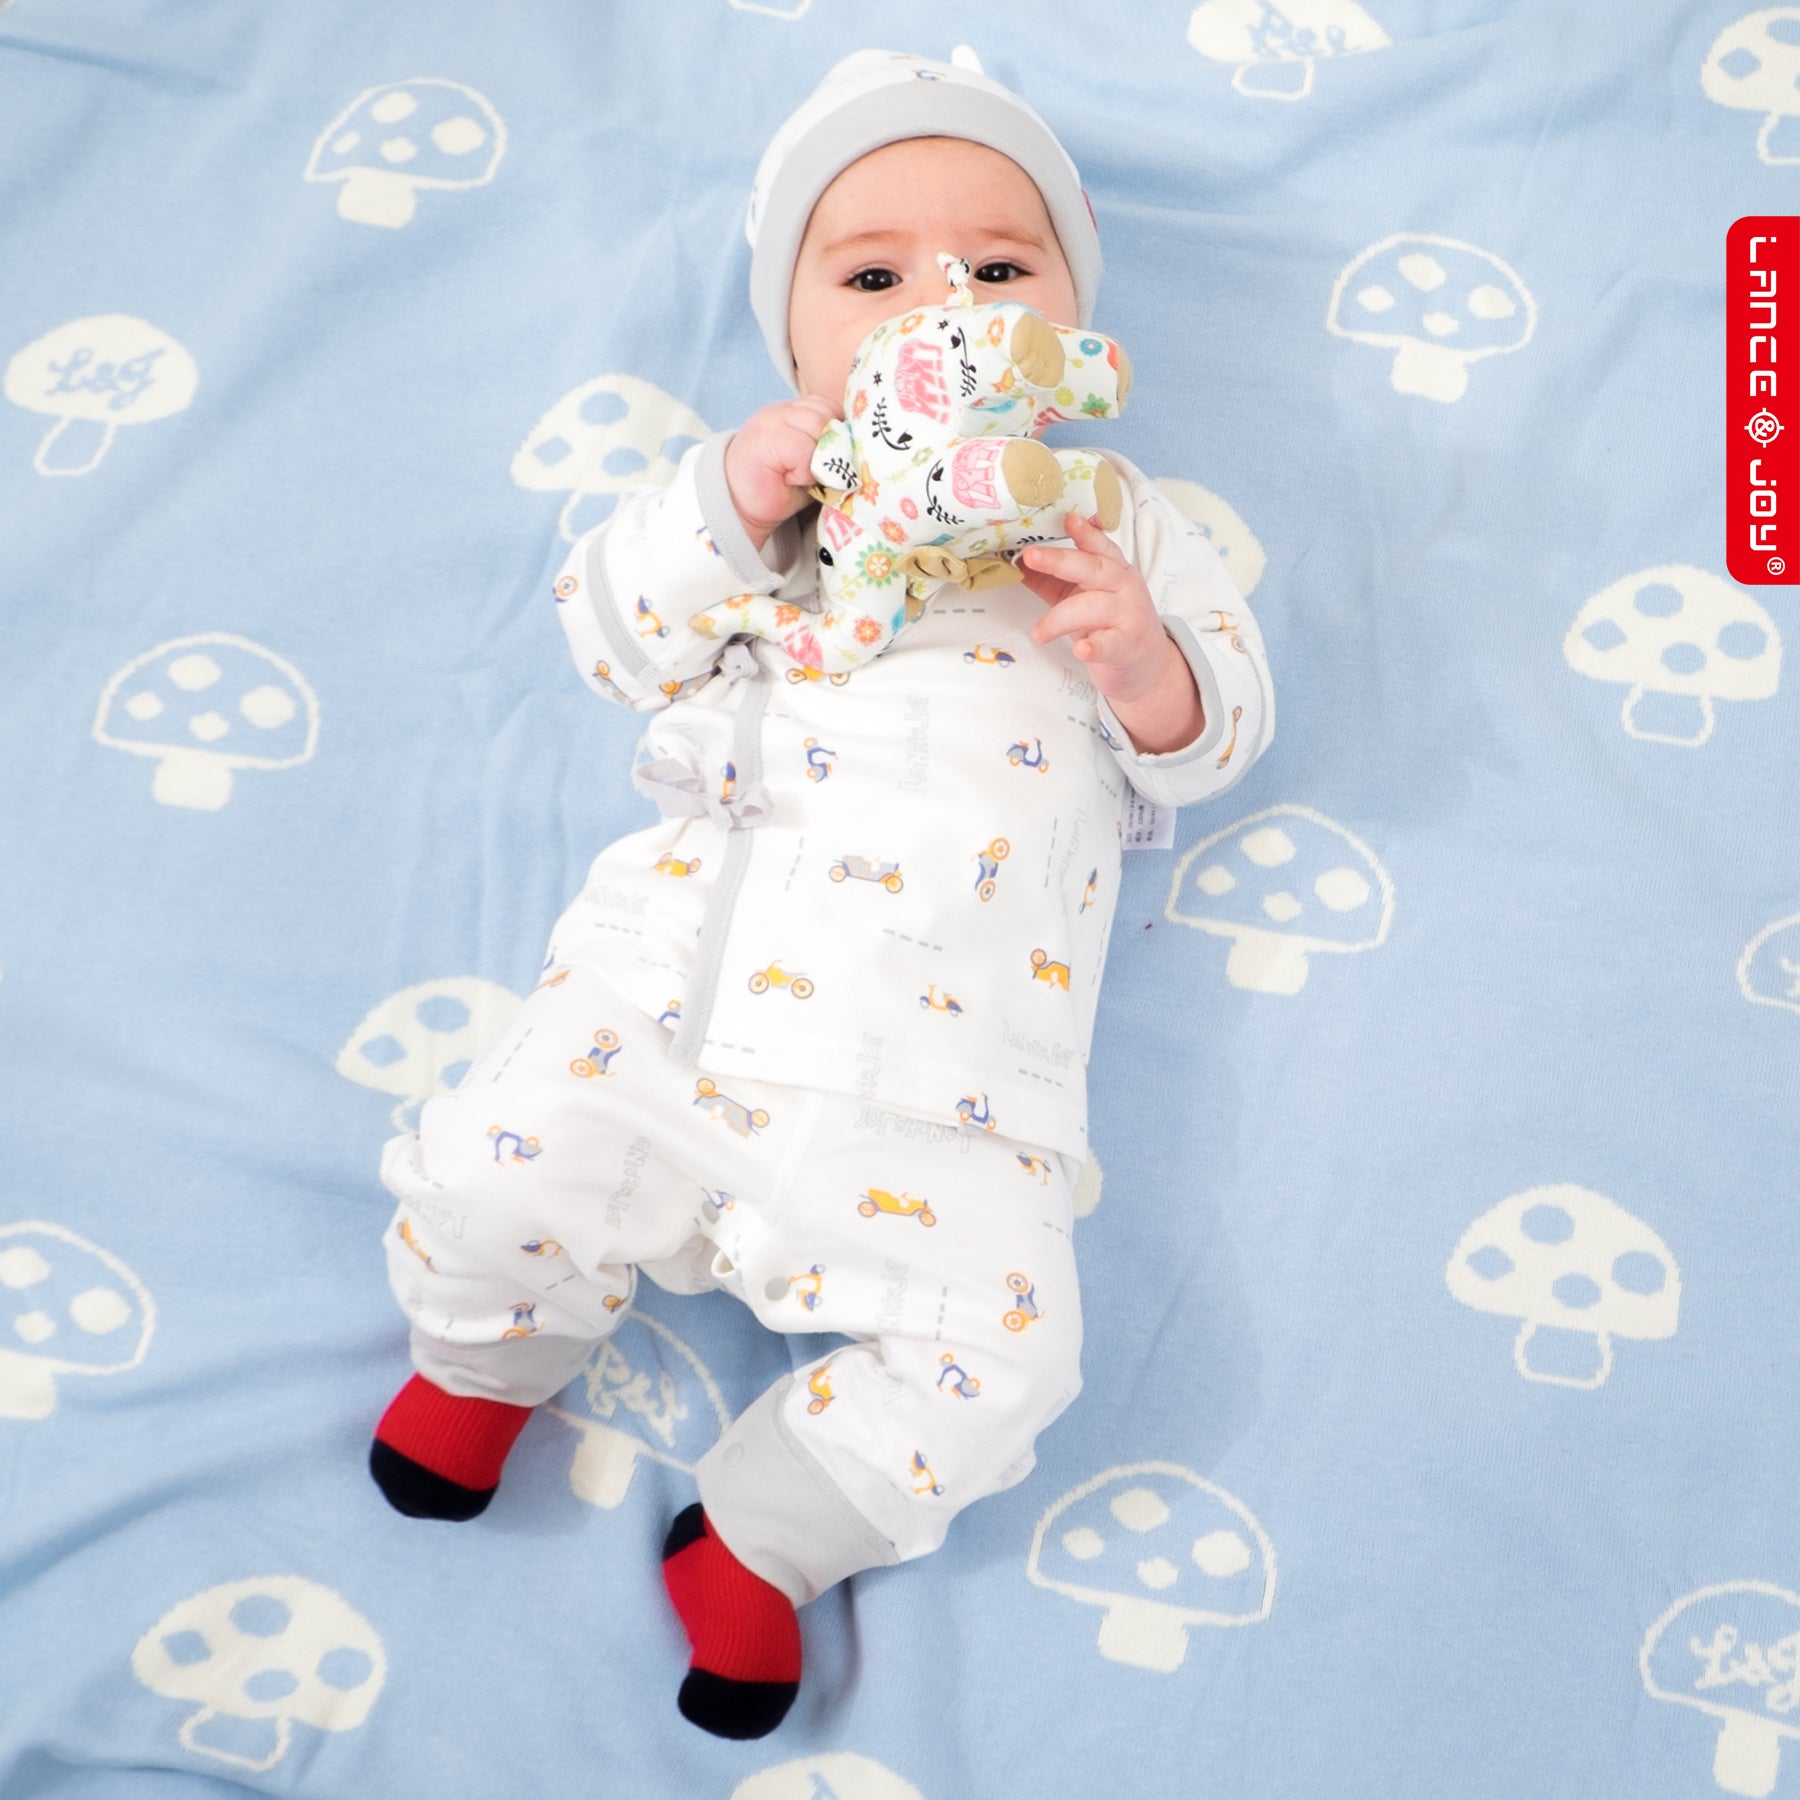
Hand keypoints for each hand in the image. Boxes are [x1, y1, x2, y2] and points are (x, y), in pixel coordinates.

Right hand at [724, 396, 838, 549]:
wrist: (739, 506)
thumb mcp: (811, 464)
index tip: (832, 459)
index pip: (830, 405)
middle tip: (818, 472)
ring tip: (803, 476)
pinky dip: (804, 470)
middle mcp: (783, 410)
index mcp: (794, 411)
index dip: (838, 432)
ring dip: (818, 458)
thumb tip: (858, 449)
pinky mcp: (765, 440)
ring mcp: (771, 421)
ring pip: (818, 426)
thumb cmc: (778, 488)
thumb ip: (830, 449)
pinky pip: (802, 448)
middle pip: (827, 413)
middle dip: (832, 446)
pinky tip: (792, 479)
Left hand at [1018, 511, 1166, 703]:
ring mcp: (1128, 615)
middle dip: (1060, 560)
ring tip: (1038, 633)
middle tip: (1031, 557)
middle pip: (1093, 568)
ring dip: (1059, 619)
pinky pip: (1109, 644)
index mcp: (1113, 569)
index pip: (1098, 546)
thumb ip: (1053, 581)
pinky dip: (1094, 647)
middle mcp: (1123, 587)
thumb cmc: (1111, 623)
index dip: (1084, 532)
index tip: (1067, 519)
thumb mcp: (1083, 596)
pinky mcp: (1127, 646)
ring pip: (1093, 607)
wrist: (1147, 663)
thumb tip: (1017, 563)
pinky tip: (1081, 649)